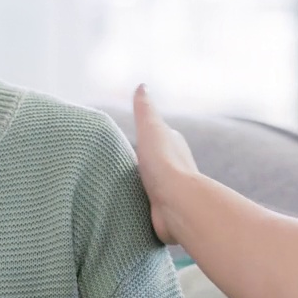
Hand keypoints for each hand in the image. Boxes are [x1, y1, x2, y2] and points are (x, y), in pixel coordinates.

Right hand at [132, 85, 199, 244]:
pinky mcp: (165, 212)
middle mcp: (175, 167)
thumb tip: (142, 85)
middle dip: (142, 163)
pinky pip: (151, 207)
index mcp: (174, 144)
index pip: (157, 137)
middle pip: (155, 162)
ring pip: (153, 185)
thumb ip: (145, 108)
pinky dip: (142, 206)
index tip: (129, 138)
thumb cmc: (164, 164)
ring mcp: (171, 191)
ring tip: (120, 188)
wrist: (177, 204)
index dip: (145, 136)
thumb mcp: (151, 128)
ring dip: (142, 186)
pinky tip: (130, 208)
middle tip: (119, 165)